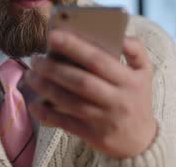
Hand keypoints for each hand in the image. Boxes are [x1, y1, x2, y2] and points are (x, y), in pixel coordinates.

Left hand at [25, 30, 156, 158]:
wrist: (141, 141)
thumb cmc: (136, 97)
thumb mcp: (145, 72)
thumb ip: (136, 50)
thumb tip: (120, 34)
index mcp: (129, 80)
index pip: (99, 60)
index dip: (75, 47)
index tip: (53, 35)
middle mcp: (118, 100)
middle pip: (81, 82)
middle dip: (54, 68)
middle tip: (35, 58)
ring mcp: (105, 119)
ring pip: (70, 102)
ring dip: (46, 88)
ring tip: (30, 75)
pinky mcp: (94, 136)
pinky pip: (66, 123)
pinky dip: (47, 114)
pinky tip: (34, 103)